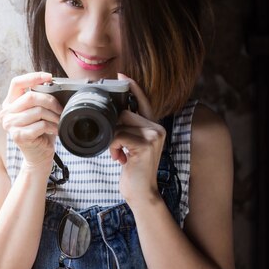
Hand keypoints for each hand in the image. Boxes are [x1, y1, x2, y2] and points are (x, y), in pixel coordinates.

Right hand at [0, 72, 62, 169]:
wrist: (38, 156)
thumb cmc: (39, 132)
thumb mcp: (37, 111)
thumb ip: (38, 98)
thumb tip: (51, 83)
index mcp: (9, 103)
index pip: (16, 83)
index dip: (33, 77)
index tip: (49, 77)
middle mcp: (6, 113)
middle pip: (30, 97)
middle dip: (50, 101)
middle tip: (60, 108)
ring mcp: (10, 125)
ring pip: (38, 111)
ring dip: (54, 116)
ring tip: (58, 121)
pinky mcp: (18, 136)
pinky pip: (41, 125)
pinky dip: (52, 127)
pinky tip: (55, 130)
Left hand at [109, 73, 165, 203]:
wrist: (141, 194)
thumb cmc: (133, 171)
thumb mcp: (130, 147)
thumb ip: (126, 131)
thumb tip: (113, 117)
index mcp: (154, 127)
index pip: (143, 102)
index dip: (133, 88)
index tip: (122, 74)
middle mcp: (157, 128)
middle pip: (125, 114)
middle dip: (113, 128)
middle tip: (114, 147)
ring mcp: (154, 135)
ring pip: (120, 124)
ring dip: (111, 140)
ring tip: (117, 154)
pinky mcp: (146, 145)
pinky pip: (118, 136)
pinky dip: (112, 146)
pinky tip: (119, 159)